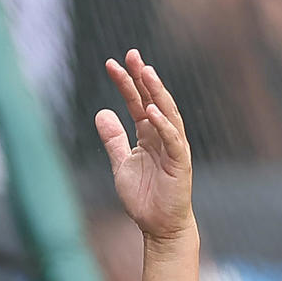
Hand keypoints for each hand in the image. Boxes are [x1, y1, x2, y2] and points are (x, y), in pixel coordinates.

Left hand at [95, 50, 193, 242]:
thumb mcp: (121, 164)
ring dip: (156, 93)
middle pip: (153, 100)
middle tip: (132, 55)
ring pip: (167, 113)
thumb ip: (113, 139)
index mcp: (148, 134)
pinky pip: (172, 139)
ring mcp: (174, 146)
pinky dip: (163, 124)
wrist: (159, 226)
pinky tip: (151, 110)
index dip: (126, 83)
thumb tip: (101, 112)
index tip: (112, 64)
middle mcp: (163, 135)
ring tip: (145, 73)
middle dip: (143, 78)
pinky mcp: (180, 162)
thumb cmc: (143, 196)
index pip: (136, 102)